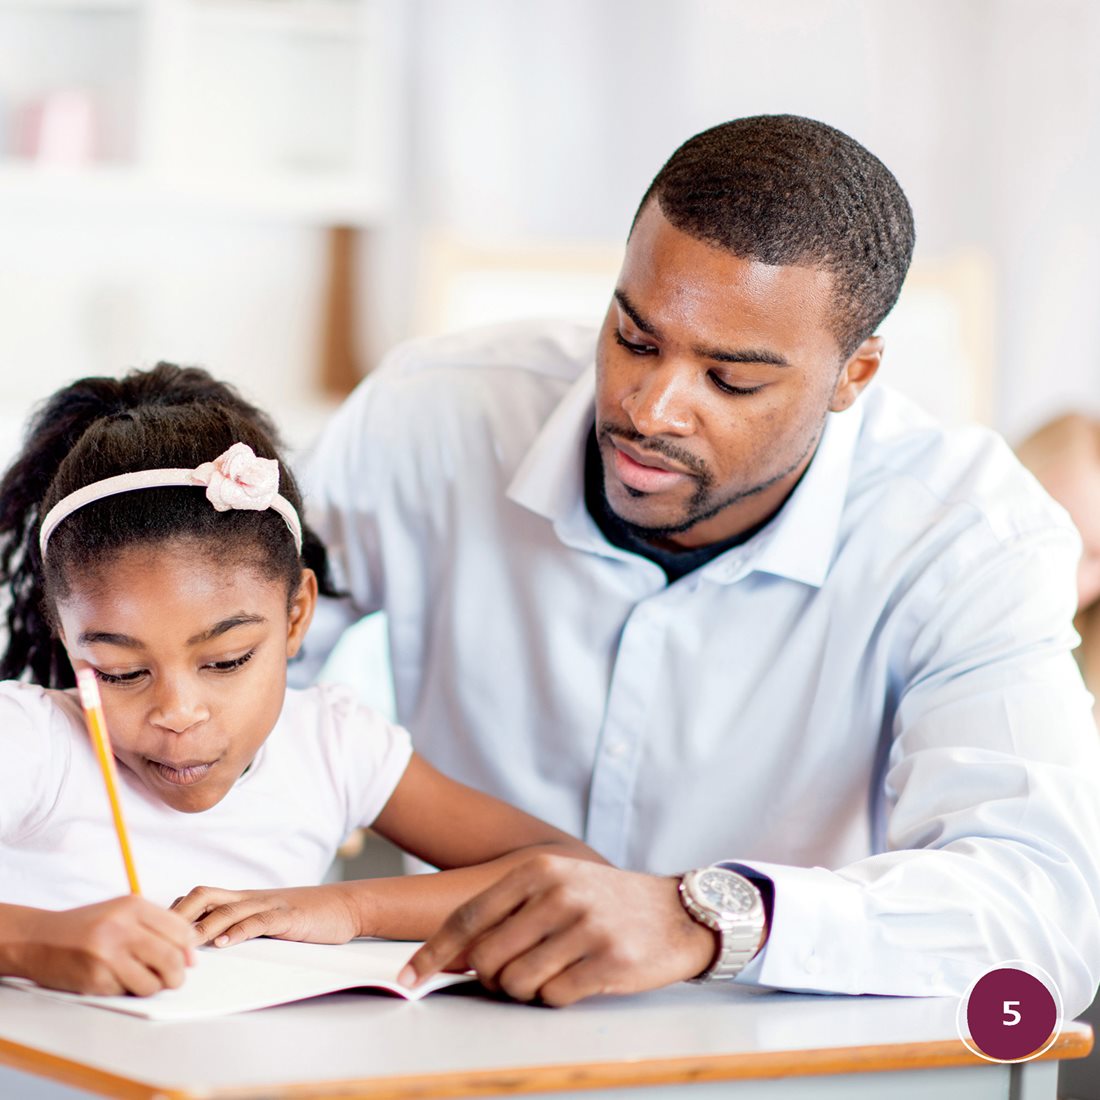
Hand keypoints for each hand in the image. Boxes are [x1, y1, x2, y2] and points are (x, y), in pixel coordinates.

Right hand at [8, 896, 196, 996]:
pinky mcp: (94, 979)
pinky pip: (126, 993)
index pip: (180, 930)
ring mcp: (107, 955)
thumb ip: (157, 926)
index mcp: (133, 906)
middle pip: (170, 958)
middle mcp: (121, 928)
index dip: (190, 950)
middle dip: (178, 975)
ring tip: (144, 980)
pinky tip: (117, 980)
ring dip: (154, 987)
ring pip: (152, 982)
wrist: (39, 939)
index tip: (189, 960)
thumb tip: (190, 953)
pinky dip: (128, 991)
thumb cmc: (87, 926)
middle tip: (174, 979)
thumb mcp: (123, 913)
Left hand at [171, 884, 359, 947]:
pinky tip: (224, 944)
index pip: (199, 898)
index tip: (151, 934)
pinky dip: (239, 931)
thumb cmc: (305, 916)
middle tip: (157, 939)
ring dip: (202, 928)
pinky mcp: (287, 917)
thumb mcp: (268, 919)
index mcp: (242, 899)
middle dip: (177, 915)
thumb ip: (241, 925)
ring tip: (183, 946)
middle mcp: (250, 898)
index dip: (173, 912)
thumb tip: (208, 943)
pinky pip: (258, 921)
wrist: (344, 906)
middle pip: (204, 895)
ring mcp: (268, 905)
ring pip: (226, 909)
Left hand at [398, 855, 719, 1005]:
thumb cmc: (605, 903)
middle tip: (515, 972)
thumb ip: (509, 911)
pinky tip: (578, 977)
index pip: (468, 918)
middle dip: (491, 977)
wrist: (677, 912)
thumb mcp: (557, 886)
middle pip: (486, 959)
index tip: (408, 978)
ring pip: (517, 983)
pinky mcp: (608, 961)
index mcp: (537, 872)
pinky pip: (553, 998)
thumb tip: (452, 955)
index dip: (433, 953)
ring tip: (553, 971)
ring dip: (526, 990)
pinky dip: (557, 997)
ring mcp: (584, 927)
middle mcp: (558, 895)